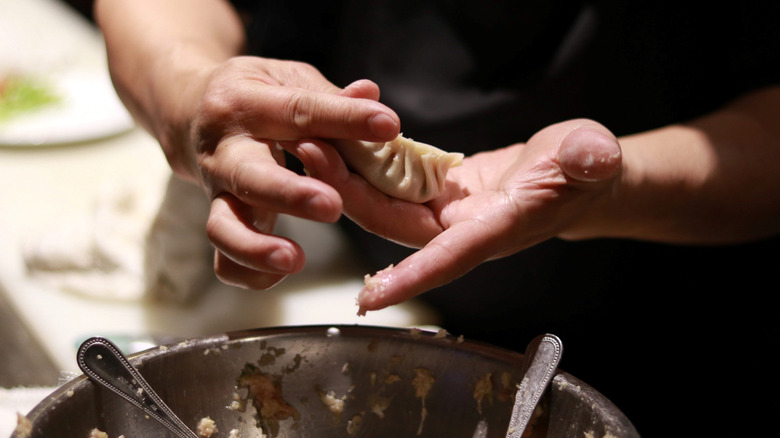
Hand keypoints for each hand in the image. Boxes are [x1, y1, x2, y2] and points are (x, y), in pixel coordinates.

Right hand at [171, 57, 399, 288]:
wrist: (189, 111)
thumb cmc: (255, 95)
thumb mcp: (286, 80)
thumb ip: (328, 96)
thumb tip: (371, 94)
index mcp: (246, 103)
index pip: (299, 111)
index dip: (345, 118)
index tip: (388, 125)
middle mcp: (225, 149)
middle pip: (250, 175)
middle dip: (290, 194)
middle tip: (332, 207)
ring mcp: (216, 190)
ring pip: (223, 225)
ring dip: (256, 246)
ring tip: (295, 259)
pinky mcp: (218, 218)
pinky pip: (222, 258)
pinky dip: (247, 271)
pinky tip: (279, 275)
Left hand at [286, 119, 621, 311]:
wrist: (572, 172)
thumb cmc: (586, 168)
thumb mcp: (592, 157)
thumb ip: (590, 161)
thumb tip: (595, 156)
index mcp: (495, 229)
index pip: (450, 258)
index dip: (412, 278)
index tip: (369, 298)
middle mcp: (460, 229)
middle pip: (395, 223)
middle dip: (349, 195)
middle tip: (310, 155)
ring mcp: (443, 212)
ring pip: (384, 202)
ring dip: (346, 176)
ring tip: (312, 139)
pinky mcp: (434, 191)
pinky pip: (391, 181)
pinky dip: (366, 161)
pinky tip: (343, 135)